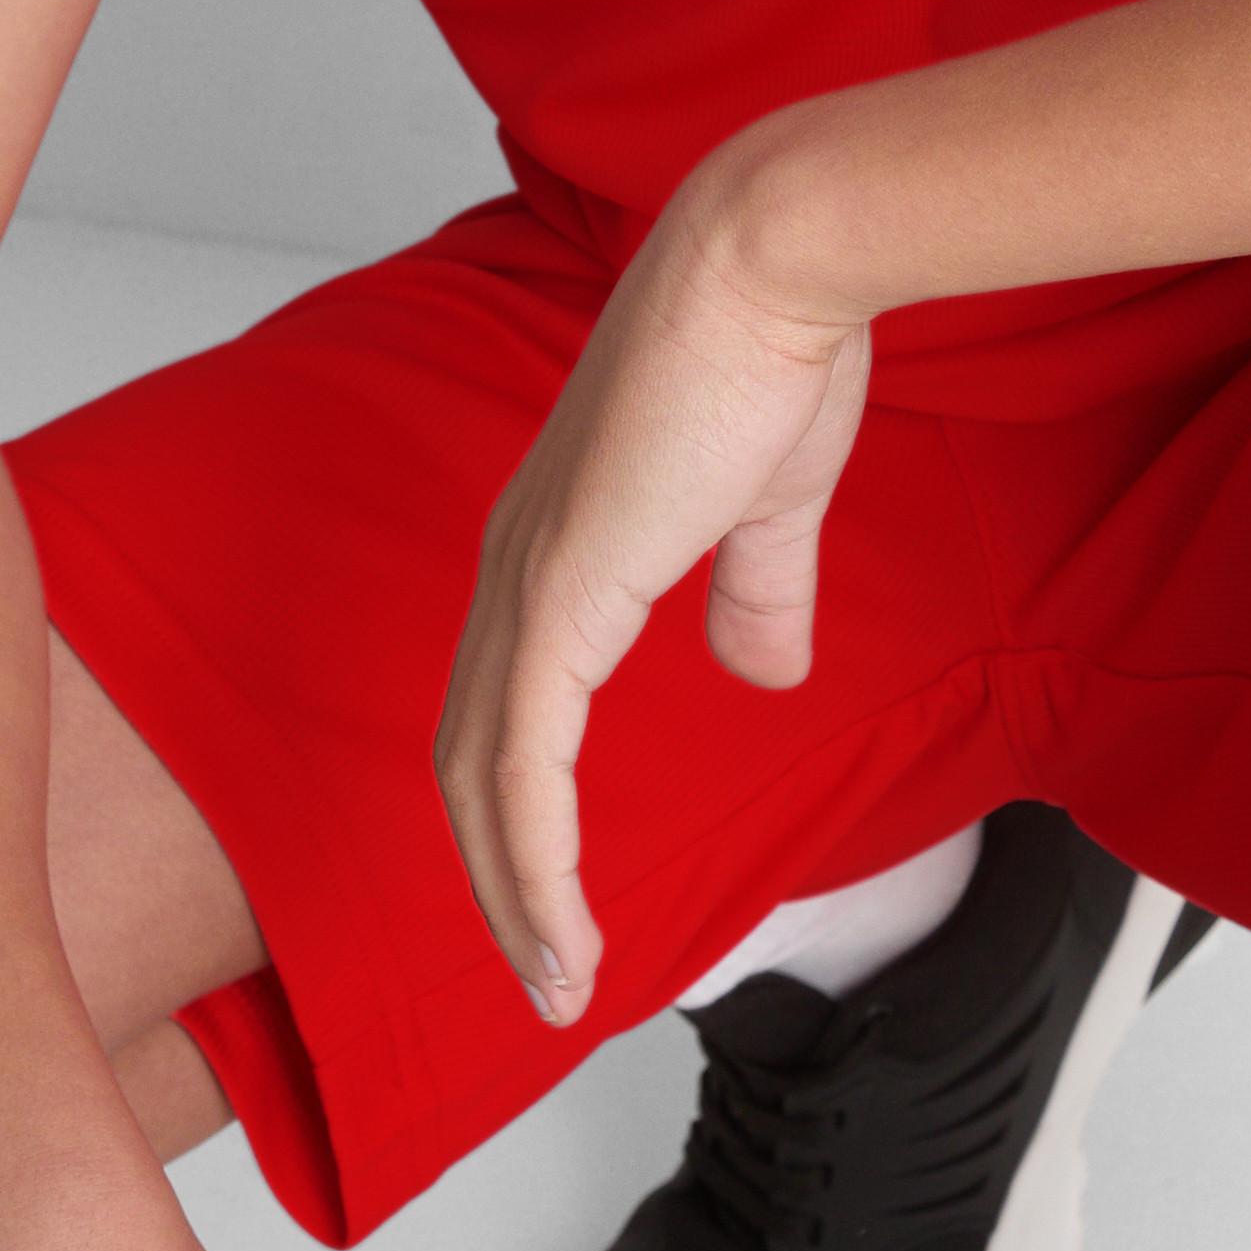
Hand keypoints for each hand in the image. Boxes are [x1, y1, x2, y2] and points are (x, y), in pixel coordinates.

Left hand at [435, 158, 872, 1026]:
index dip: (525, 818)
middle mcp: (519, 565)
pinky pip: (525, 761)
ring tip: (558, 988)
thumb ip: (757, 593)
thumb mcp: (771, 504)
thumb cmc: (778, 350)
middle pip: (470, 761)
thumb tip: (762, 672)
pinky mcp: (562, 592)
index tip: (565, 908)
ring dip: (515, 895)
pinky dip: (535, 860)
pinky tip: (566, 930)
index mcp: (561, 545)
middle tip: (549, 979)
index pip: (508, 711)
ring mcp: (529, 580)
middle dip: (502, 882)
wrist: (780, 262)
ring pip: (483, 779)